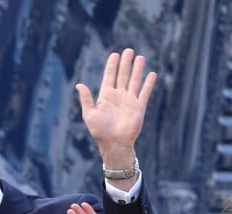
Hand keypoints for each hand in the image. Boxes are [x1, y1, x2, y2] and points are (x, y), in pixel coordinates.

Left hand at [76, 48, 156, 167]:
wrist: (114, 144)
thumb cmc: (100, 132)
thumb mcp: (89, 114)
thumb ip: (86, 99)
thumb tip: (79, 85)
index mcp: (106, 97)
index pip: (110, 76)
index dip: (112, 65)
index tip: (114, 54)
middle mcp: (118, 96)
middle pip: (123, 75)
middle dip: (125, 63)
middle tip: (128, 51)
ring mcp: (129, 101)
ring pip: (134, 81)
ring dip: (137, 69)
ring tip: (140, 57)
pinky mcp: (139, 107)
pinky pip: (144, 93)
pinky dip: (148, 84)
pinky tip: (152, 74)